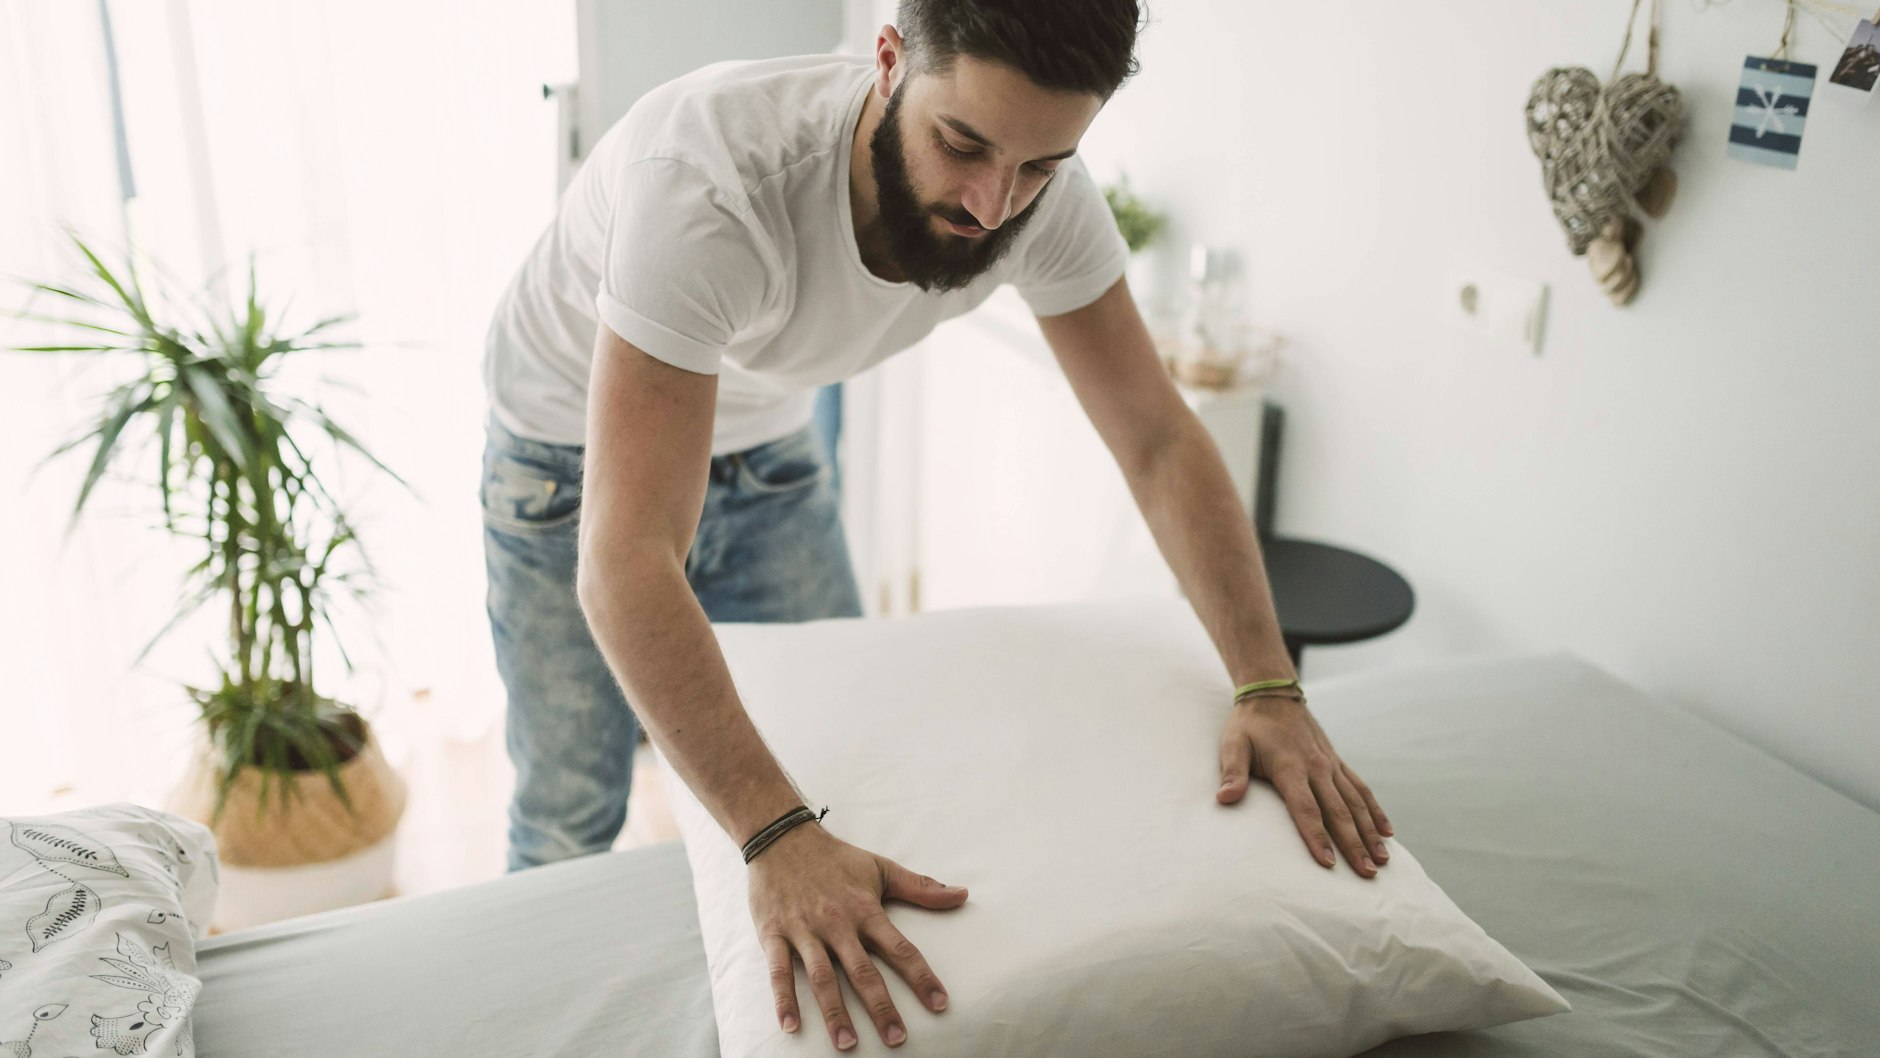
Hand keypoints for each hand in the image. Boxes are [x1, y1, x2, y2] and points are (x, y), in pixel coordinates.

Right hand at [747, 822, 966, 1050]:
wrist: (781, 837)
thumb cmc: (836, 858)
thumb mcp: (880, 868)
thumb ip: (921, 887)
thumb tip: (962, 895)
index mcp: (865, 910)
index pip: (900, 949)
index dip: (921, 977)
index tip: (939, 1004)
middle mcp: (837, 923)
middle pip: (863, 972)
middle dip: (881, 1007)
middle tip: (896, 1039)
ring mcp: (804, 931)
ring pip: (822, 978)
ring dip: (835, 1012)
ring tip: (847, 1044)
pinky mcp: (774, 935)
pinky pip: (779, 971)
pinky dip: (783, 999)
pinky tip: (791, 1026)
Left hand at [1216, 695, 1393, 875]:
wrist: (1272, 694)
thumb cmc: (1248, 724)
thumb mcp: (1233, 745)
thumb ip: (1232, 773)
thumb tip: (1225, 799)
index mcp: (1290, 767)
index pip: (1305, 808)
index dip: (1316, 836)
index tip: (1328, 863)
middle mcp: (1316, 768)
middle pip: (1338, 812)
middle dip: (1354, 844)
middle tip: (1367, 874)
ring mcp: (1330, 765)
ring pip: (1356, 803)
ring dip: (1370, 832)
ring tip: (1382, 861)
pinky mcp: (1336, 762)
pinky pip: (1360, 788)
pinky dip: (1375, 811)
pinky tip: (1386, 832)